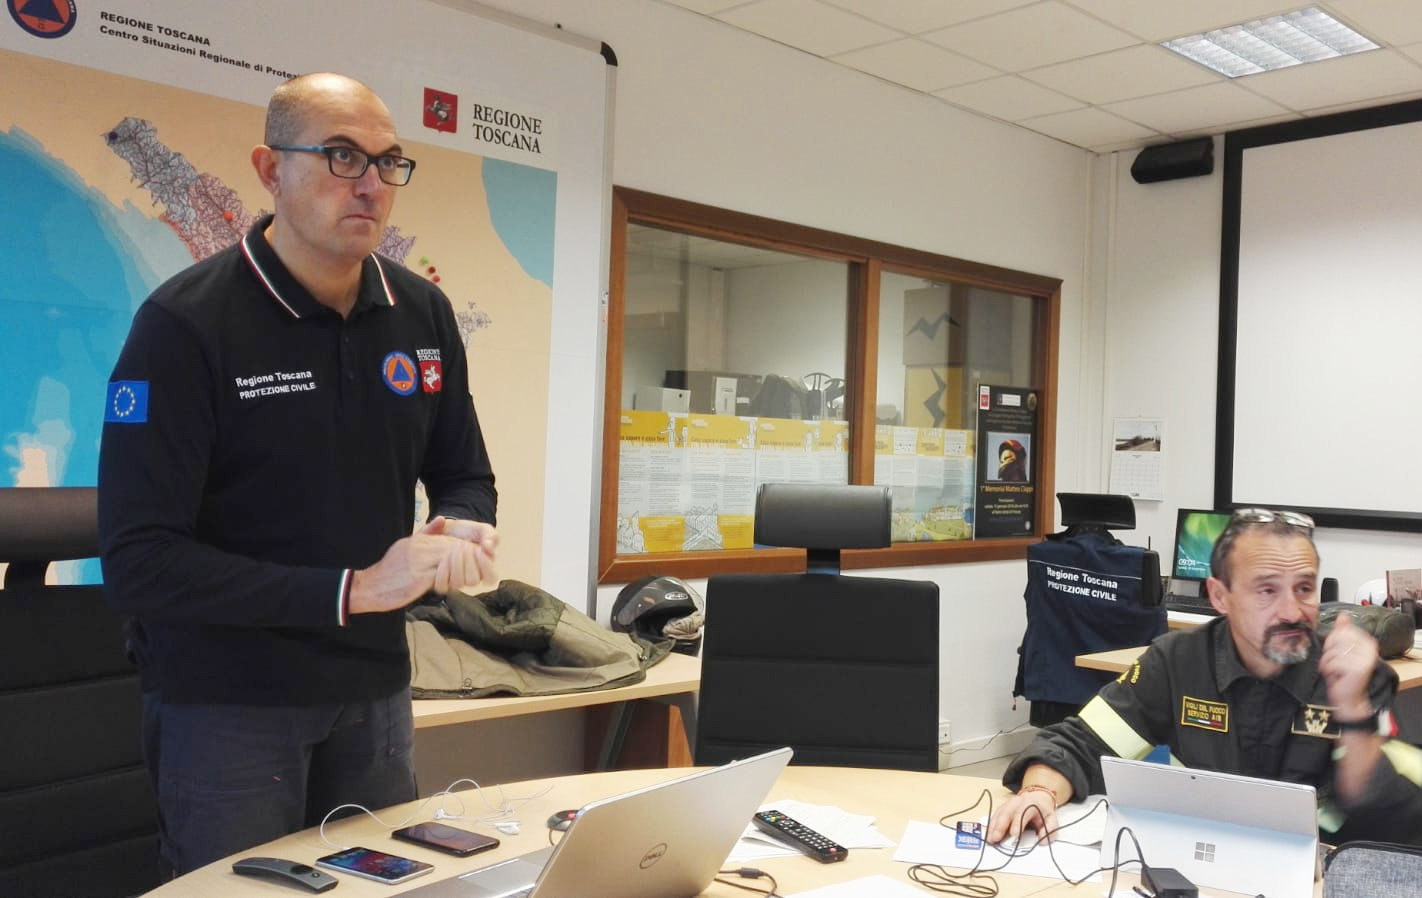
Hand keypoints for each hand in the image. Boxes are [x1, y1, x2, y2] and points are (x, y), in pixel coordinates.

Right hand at [348, 532, 488, 614]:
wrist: (369, 587)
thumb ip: (426, 534)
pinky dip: (452, 579)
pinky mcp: (418, 577)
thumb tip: (442, 519)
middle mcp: (420, 548)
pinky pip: (441, 576)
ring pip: (450, 560)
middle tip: (478, 567)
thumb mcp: (406, 547)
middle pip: (453, 548)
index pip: (450, 540)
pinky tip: (456, 584)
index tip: (475, 558)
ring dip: (463, 568)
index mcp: (419, 541)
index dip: (465, 549)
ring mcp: (419, 562)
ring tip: (469, 576)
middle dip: (469, 557)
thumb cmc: (389, 571)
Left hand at [421, 516, 497, 584]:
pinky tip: (443, 559)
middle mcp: (471, 577)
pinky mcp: (442, 580)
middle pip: (473, 581)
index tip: (479, 550)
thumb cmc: (466, 531)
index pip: (491, 578)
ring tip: (454, 547)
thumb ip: (490, 535)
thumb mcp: (482, 529)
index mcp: (485, 568)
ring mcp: (456, 579)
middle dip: (468, 561)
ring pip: (458, 583)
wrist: (446, 529)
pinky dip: (442, 572)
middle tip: (464, 544)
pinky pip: (442, 586)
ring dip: (456, 564)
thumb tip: (489, 547)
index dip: (486, 567)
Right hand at [986, 766, 1069, 844]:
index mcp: (1030, 803)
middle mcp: (1017, 802)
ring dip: (993, 827)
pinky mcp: (1002, 808)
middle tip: (996, 838)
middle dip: (1000, 826)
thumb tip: (1042, 841)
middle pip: (1006, 813)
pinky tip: (988, 834)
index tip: (1014, 834)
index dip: (1018, 823)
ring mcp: (1007, 804)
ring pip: (998, 814)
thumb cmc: (1043, 810)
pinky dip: (990, 825)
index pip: (1022, 813)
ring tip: (989, 839)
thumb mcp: (1052, 818)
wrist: (1037, 796)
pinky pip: (995, 816)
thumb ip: (1050, 830)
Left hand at [1319, 611, 1377, 720]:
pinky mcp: (1358, 669)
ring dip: (1328, 662)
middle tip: (1336, 663)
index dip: (1332, 641)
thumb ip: (1343, 631)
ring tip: (1336, 670)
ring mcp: (1365, 659)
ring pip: (1332, 652)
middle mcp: (1370, 648)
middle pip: (1336, 639)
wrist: (1349, 698)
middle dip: (1329, 652)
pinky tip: (1336, 676)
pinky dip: (1328, 670)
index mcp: (1368, 641)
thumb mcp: (1342, 648)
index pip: (1341, 631)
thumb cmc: (1344, 673)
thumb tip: (1343, 614)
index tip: (1337, 652)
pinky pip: (1332, 662)